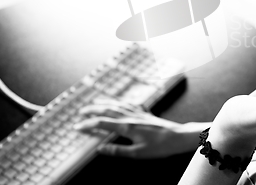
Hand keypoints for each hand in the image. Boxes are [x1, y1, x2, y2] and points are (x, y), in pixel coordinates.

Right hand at [73, 99, 201, 158]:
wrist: (178, 137)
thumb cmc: (159, 147)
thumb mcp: (137, 154)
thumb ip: (118, 151)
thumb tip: (100, 149)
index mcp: (127, 126)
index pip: (102, 123)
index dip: (88, 124)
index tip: (77, 126)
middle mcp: (131, 116)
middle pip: (108, 110)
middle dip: (93, 109)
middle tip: (81, 111)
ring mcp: (139, 113)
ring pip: (118, 104)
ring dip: (105, 102)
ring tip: (96, 102)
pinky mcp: (146, 113)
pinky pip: (129, 104)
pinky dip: (120, 101)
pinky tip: (119, 101)